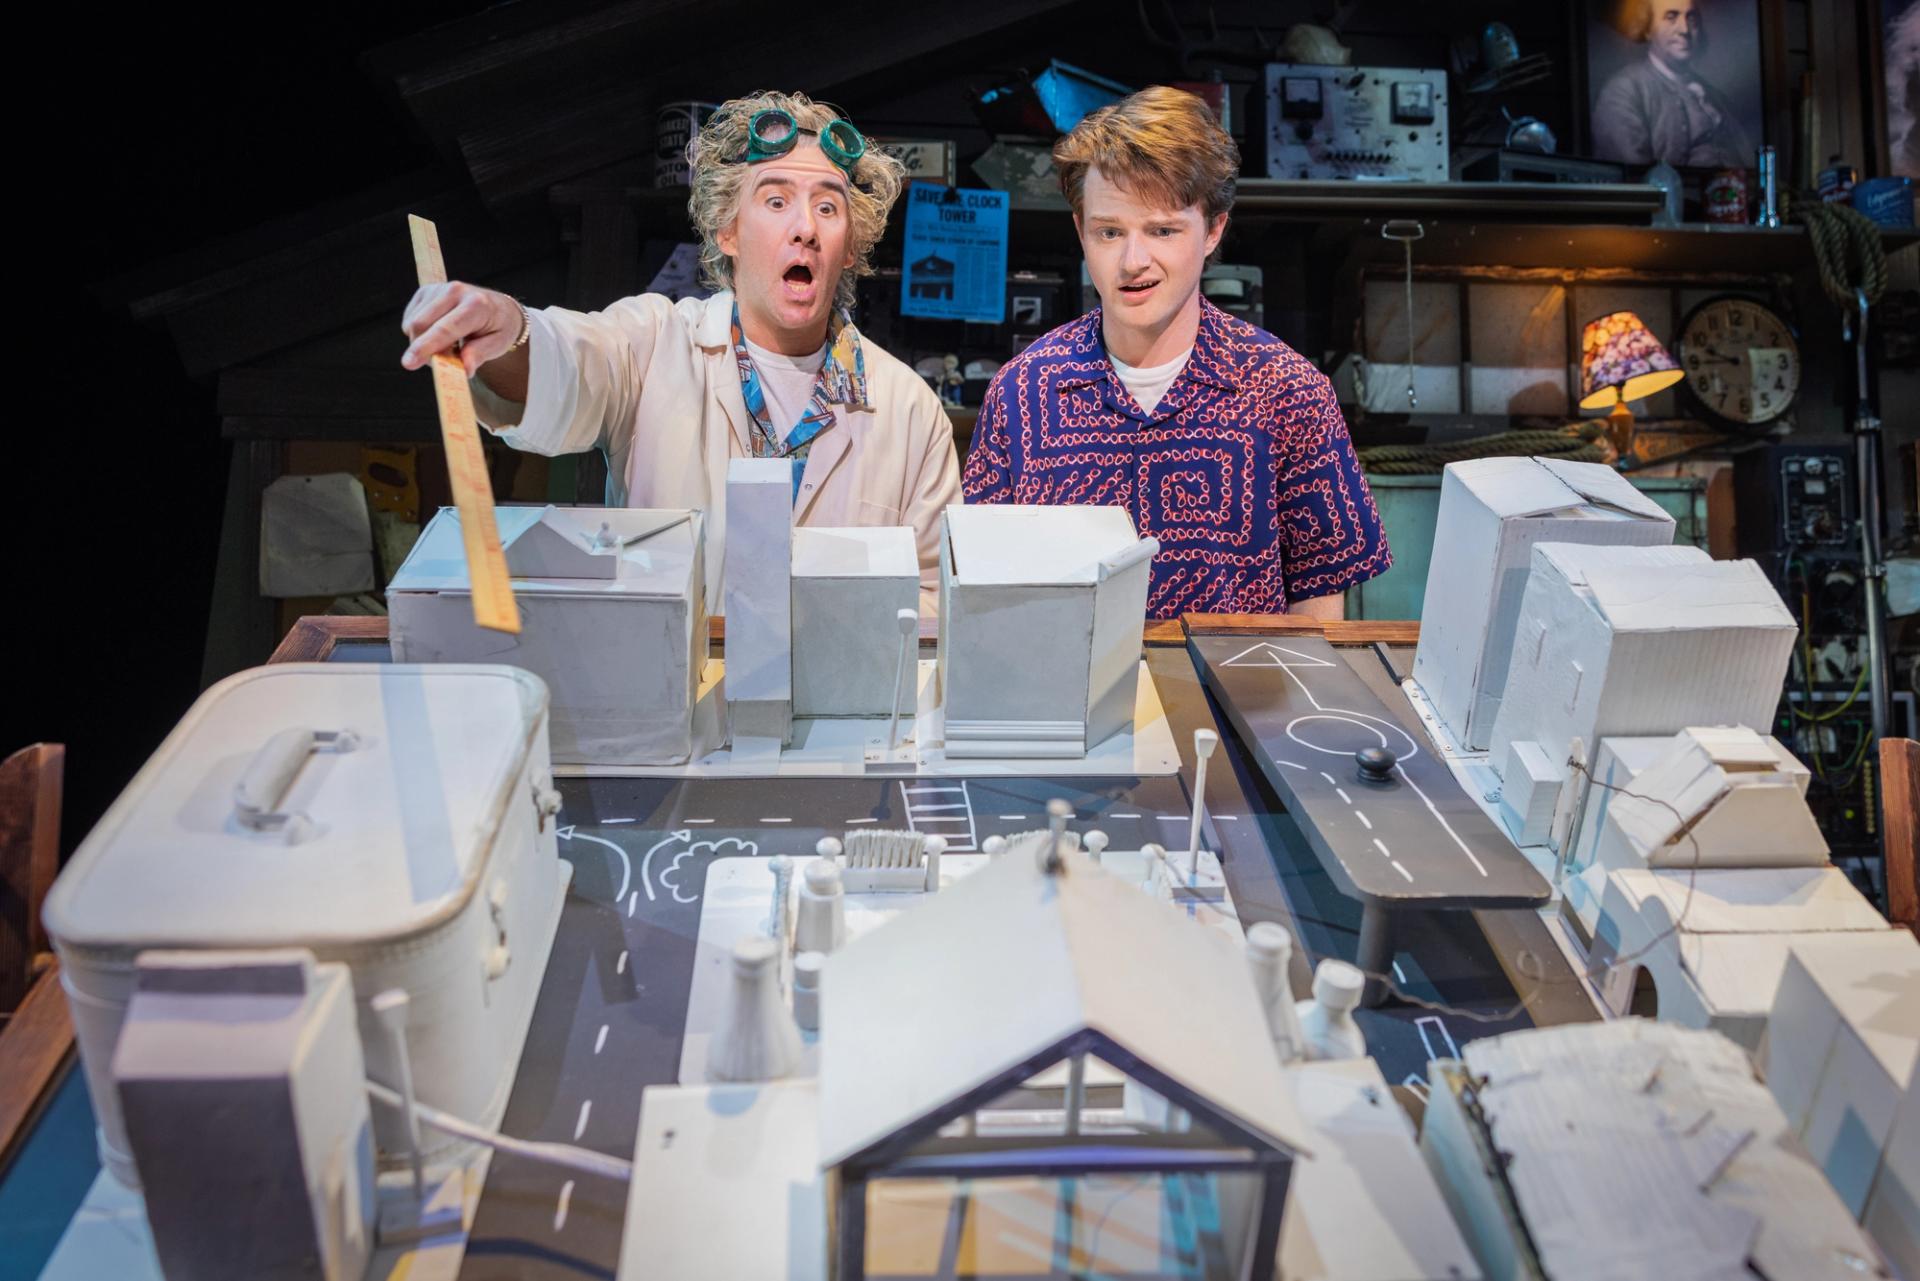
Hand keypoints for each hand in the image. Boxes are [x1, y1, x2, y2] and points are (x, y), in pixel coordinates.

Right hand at [400, 282, 521, 375]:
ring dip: (422, 343)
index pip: (445, 329)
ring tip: (447, 346)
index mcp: (476, 305)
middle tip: (443, 361)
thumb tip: (464, 369)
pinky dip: (419, 333)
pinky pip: (409, 319)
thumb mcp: (498, 345)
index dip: (426, 347)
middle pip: (421, 325)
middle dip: (422, 350)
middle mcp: (455, 291)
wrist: (498, 308)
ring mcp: (438, 288)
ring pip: (413, 323)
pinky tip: (438, 333)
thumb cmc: (498, 328)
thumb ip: (479, 355)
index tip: (408, 363)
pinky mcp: (425, 291)